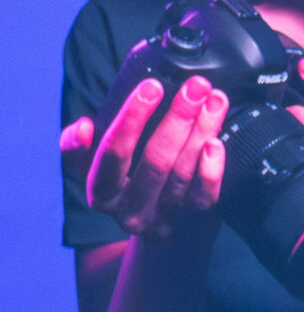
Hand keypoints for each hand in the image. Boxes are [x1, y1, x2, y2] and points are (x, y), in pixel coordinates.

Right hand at [64, 75, 228, 239]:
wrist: (155, 225)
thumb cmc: (121, 180)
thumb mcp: (92, 165)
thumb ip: (80, 146)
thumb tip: (83, 127)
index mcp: (101, 192)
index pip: (114, 152)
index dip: (132, 118)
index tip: (152, 86)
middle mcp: (131, 210)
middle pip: (156, 160)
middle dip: (178, 118)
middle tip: (195, 87)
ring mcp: (164, 215)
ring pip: (184, 171)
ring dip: (202, 131)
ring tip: (214, 100)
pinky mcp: (192, 218)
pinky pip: (205, 195)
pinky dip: (212, 168)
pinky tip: (216, 141)